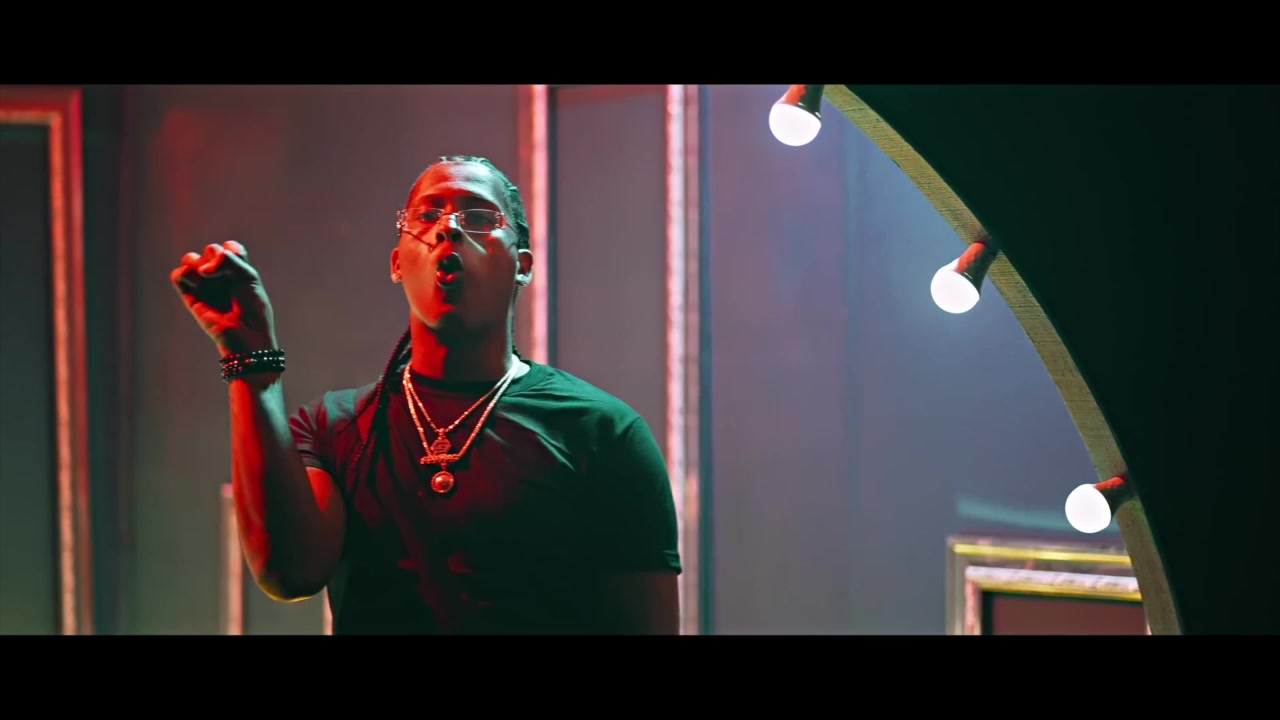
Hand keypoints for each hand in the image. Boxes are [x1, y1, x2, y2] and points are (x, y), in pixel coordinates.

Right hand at [170, 241, 278, 356]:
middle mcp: (220, 276)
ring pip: (190, 258)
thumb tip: (202, 268)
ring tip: (207, 277)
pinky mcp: (191, 296)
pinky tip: (197, 284)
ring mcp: (205, 286)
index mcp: (238, 271)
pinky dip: (184, 274)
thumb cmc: (252, 307)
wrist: (246, 334)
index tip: (238, 264)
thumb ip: (228, 261)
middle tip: (222, 272)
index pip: (230, 247)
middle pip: (210, 249)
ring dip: (197, 262)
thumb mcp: (248, 277)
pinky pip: (178, 275)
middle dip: (215, 256)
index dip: (231, 250)